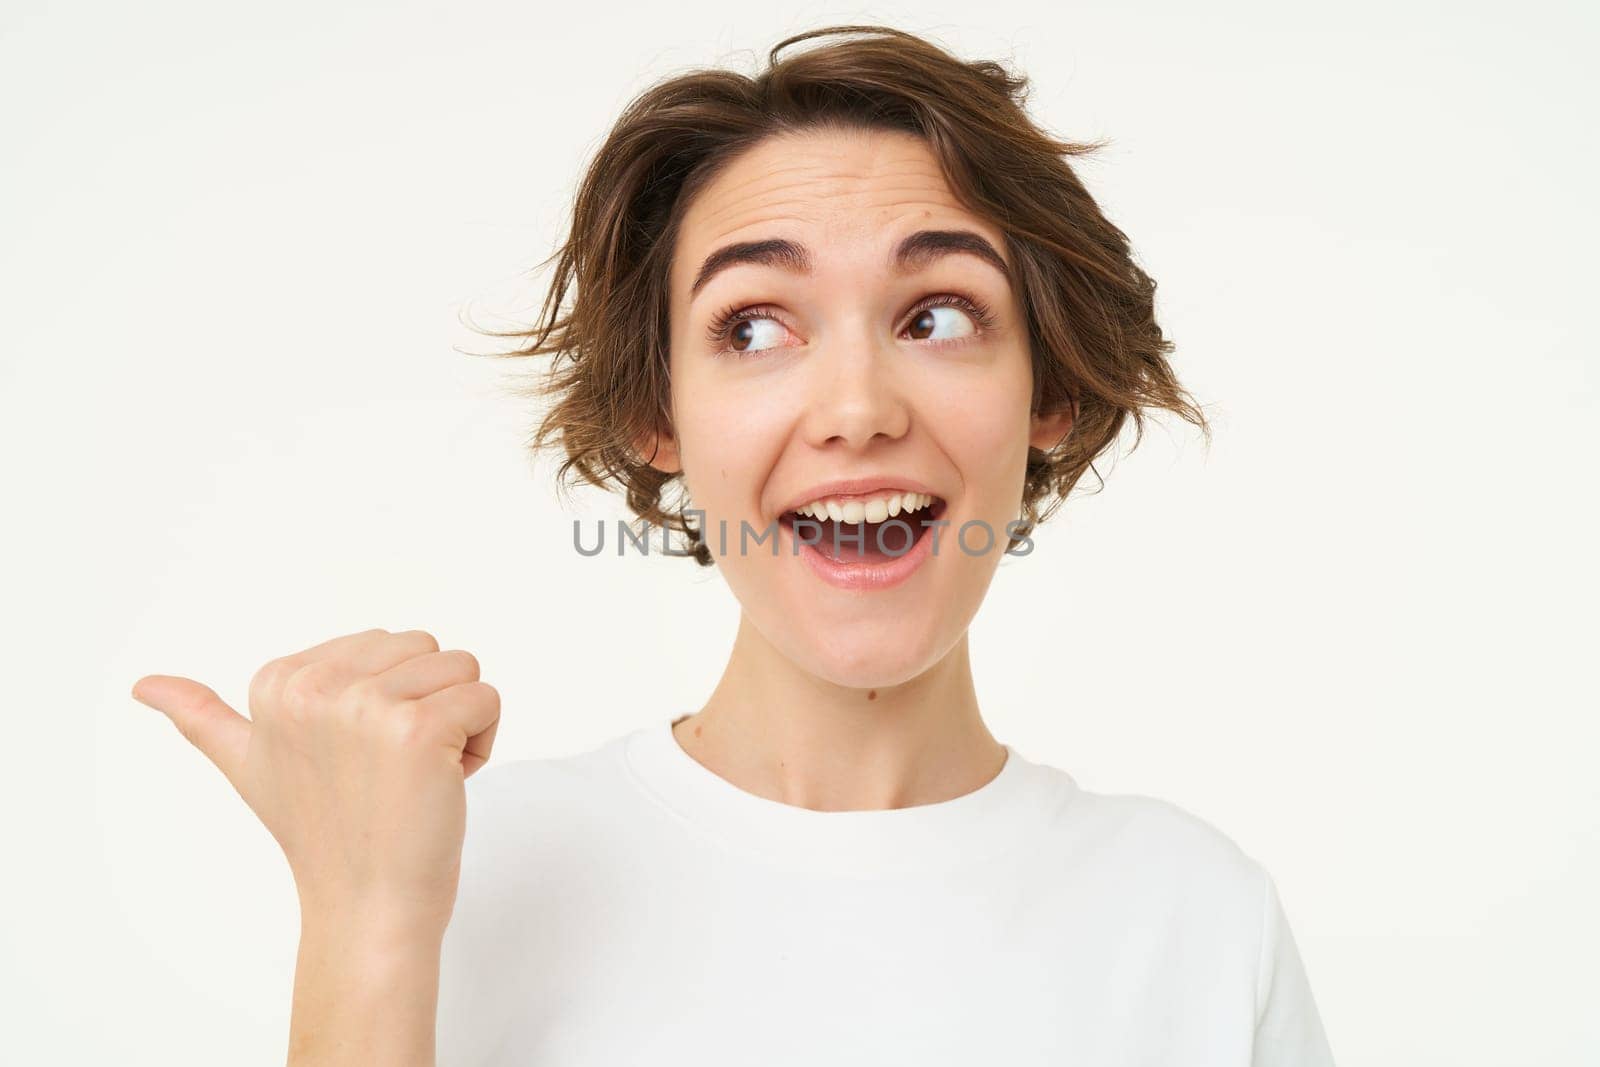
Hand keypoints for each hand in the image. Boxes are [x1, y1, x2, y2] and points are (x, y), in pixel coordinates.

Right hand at [131, 627, 500, 935]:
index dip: (387, 699)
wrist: (367, 905)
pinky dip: (481, 742)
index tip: (356, 756)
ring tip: (415, 775)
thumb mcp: (248, 766)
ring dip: (458, 723)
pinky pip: (486, 698)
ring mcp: (366, 706)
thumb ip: (201, 717)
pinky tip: (444, 783)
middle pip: (427, 648)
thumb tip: (143, 684)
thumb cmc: (322, 834)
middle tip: (390, 770)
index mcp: (277, 680)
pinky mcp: (419, 728)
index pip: (385, 642)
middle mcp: (314, 685)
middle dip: (427, 704)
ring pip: (462, 668)